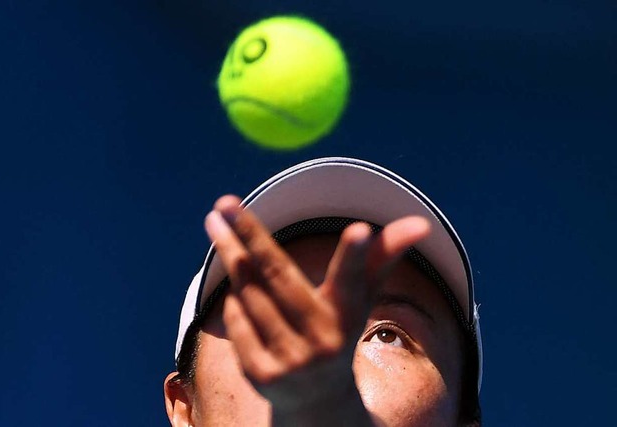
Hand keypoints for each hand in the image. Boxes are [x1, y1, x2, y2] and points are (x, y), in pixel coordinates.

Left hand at [204, 195, 429, 423]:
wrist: (318, 401)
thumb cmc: (340, 330)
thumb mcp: (360, 297)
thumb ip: (380, 257)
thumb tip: (422, 223)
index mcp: (350, 317)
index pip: (352, 279)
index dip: (355, 255)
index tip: (360, 229)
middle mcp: (323, 341)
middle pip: (277, 275)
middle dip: (248, 234)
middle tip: (224, 202)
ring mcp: (291, 361)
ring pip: (250, 294)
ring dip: (233, 258)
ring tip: (218, 229)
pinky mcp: (262, 376)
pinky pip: (236, 321)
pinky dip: (234, 299)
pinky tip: (236, 289)